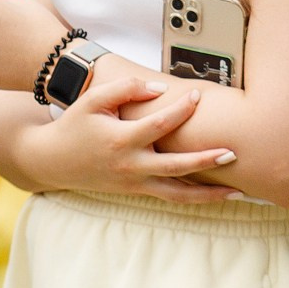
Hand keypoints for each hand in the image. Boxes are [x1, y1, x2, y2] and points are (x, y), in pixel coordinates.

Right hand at [37, 74, 234, 197]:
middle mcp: (130, 166)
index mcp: (120, 141)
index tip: (198, 96)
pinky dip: (194, 198)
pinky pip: (170, 197)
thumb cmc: (74, 126)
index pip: (158, 126)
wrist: (51, 160)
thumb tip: (161, 90)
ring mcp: (133, 183)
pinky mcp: (135, 191)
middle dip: (205, 161)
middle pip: (175, 167)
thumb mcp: (93, 100)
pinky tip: (216, 195)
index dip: (181, 110)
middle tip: (232, 153)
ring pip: (177, 194)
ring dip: (208, 195)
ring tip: (237, 192)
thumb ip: (126, 89)